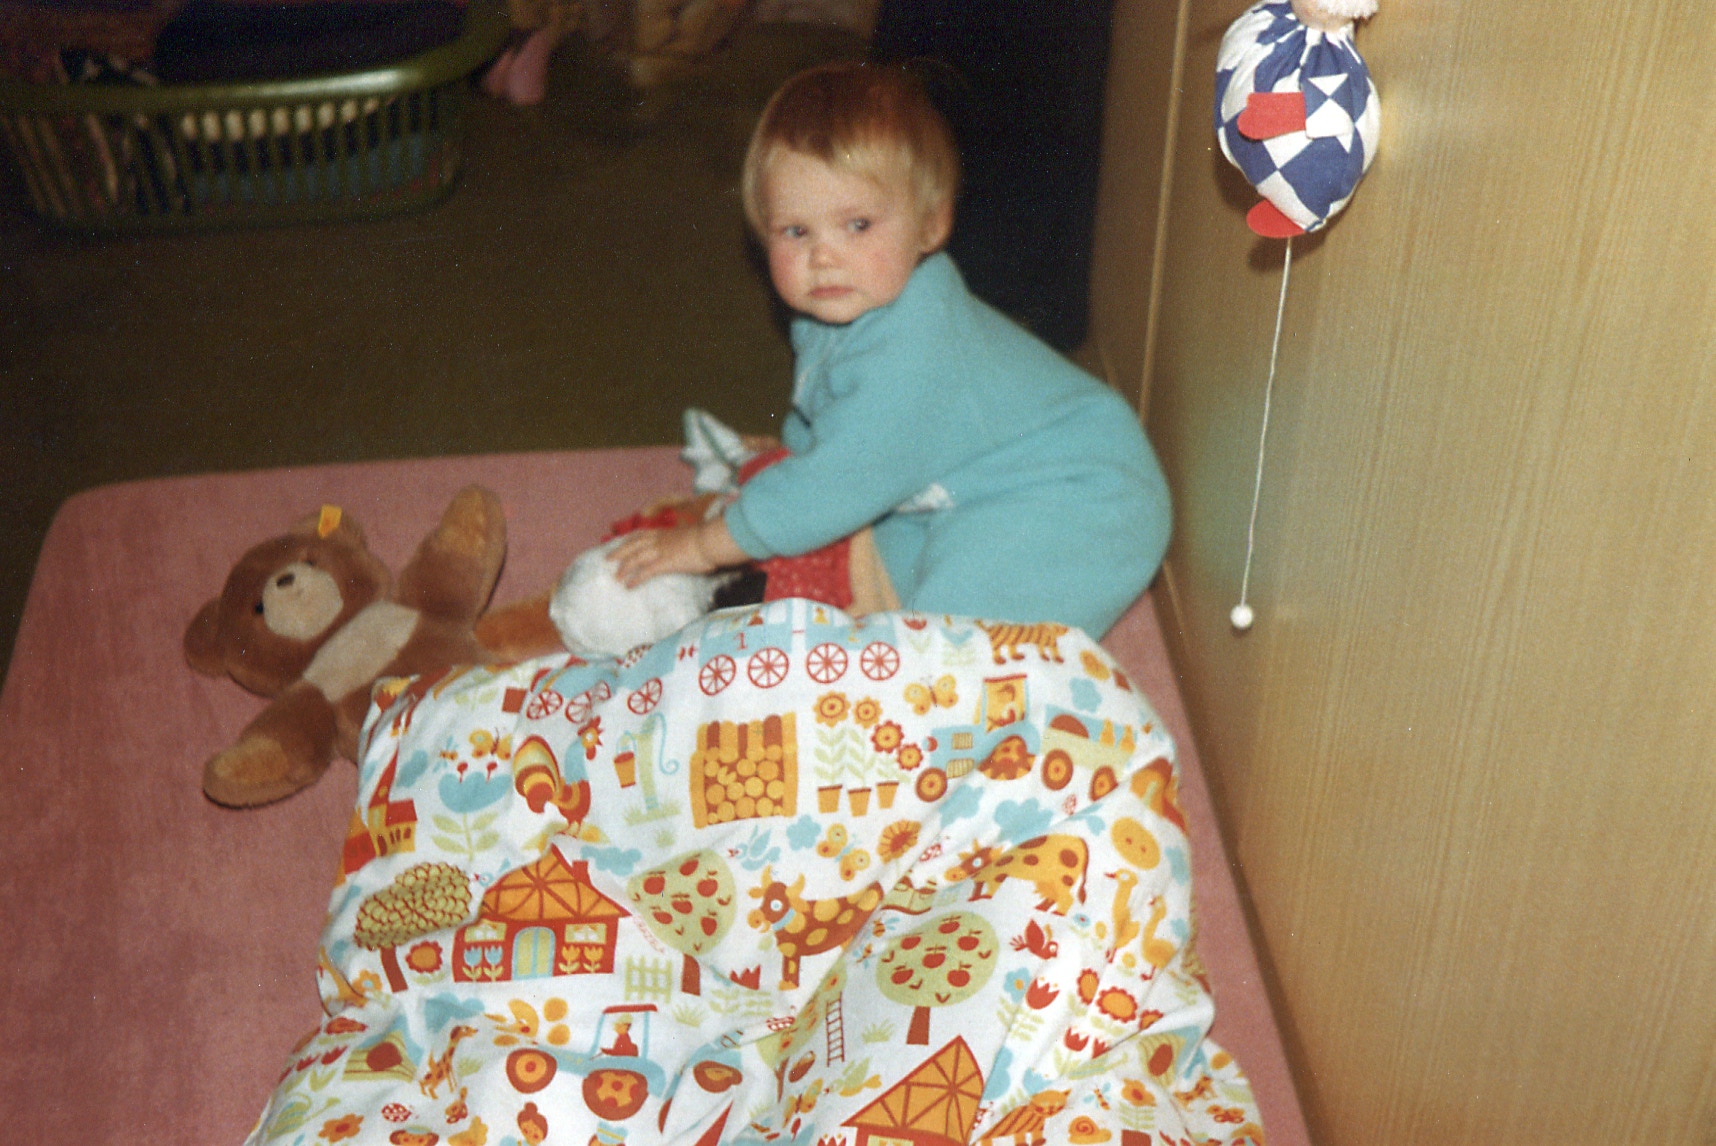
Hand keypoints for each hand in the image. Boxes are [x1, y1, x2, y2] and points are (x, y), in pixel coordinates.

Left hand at [609, 518, 746, 587]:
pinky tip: (629, 585)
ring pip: (635, 558)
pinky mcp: (665, 563)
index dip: (630, 540)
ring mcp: (661, 551)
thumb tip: (688, 546)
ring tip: (616, 577)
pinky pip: (645, 572)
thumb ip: (686, 541)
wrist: (711, 540)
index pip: (642, 535)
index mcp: (665, 532)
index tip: (622, 543)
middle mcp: (659, 540)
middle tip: (608, 559)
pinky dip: (636, 579)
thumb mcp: (693, 535)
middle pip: (633, 545)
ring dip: (624, 568)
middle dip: (619, 552)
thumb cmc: (707, 538)